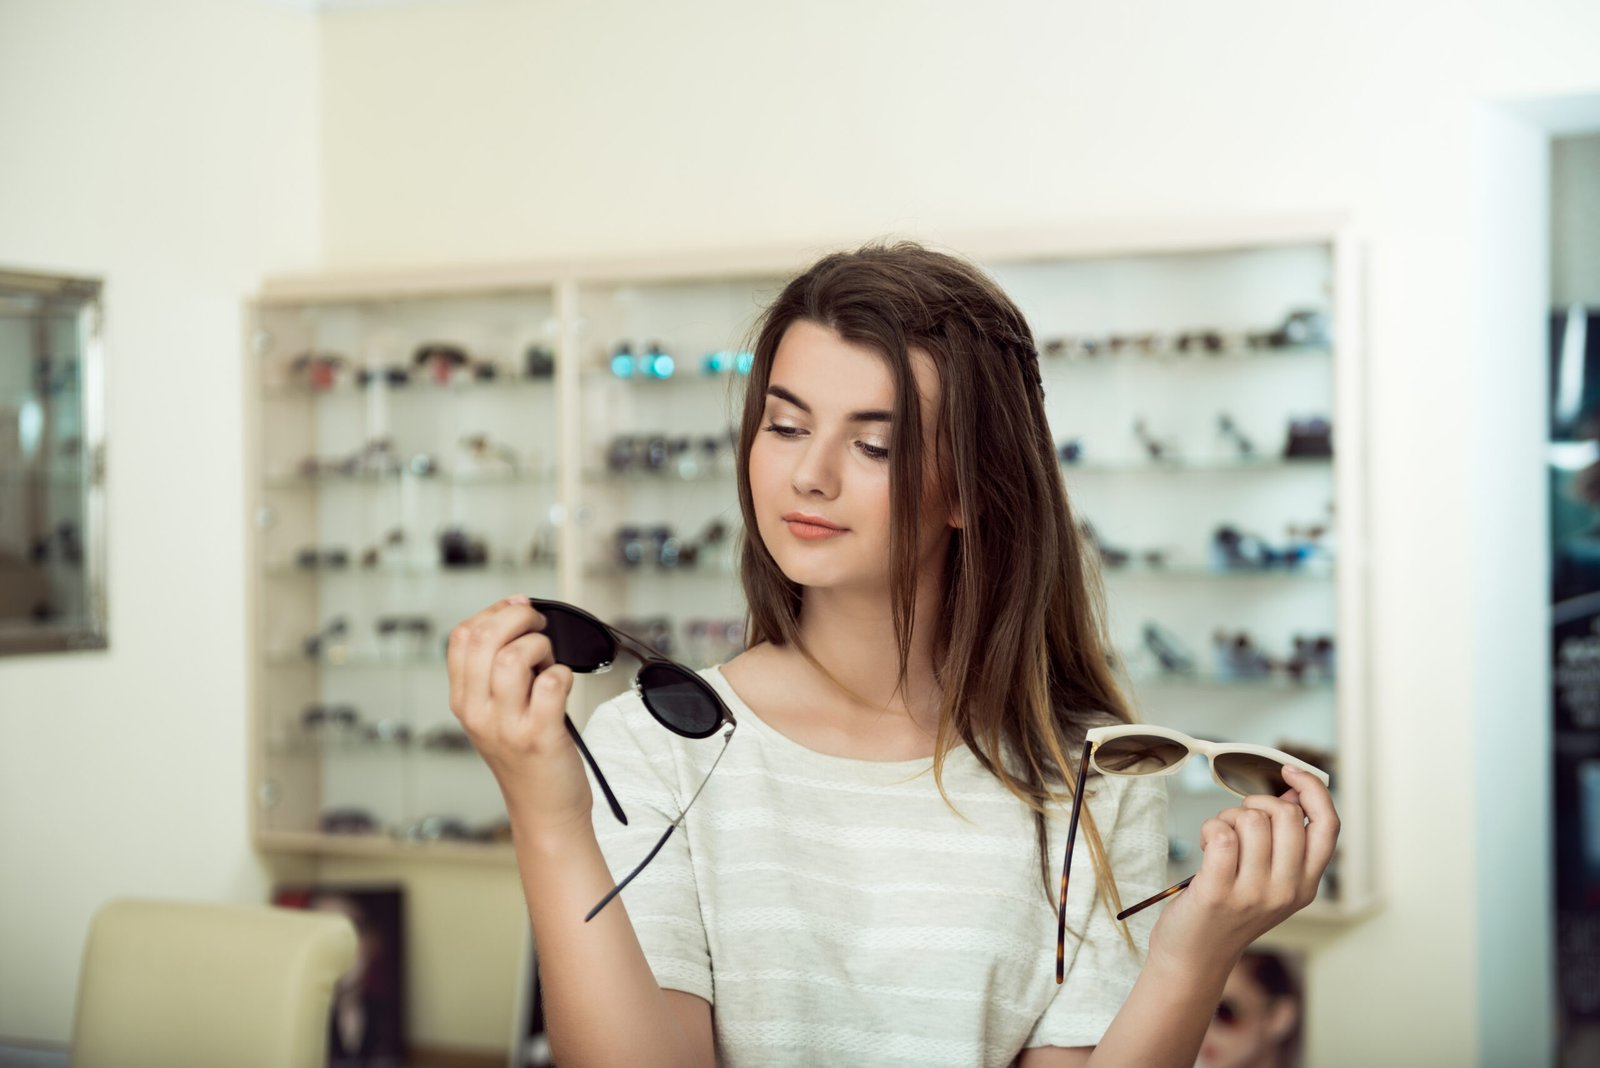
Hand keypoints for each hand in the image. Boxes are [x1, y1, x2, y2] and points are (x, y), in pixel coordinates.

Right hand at [446, 596, 591, 843]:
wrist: (544, 809)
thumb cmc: (527, 757)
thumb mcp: (495, 714)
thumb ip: (495, 671)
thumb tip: (518, 614)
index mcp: (463, 701)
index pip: (462, 637)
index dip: (493, 612)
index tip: (517, 608)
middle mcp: (478, 712)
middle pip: (485, 639)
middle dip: (518, 619)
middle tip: (539, 627)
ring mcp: (506, 725)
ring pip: (513, 657)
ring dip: (540, 647)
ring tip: (549, 661)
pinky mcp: (539, 735)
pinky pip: (550, 683)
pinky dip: (562, 674)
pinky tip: (562, 684)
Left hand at [1145, 765, 1339, 979]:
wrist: (1195, 956)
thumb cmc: (1228, 908)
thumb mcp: (1270, 880)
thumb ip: (1286, 841)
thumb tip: (1292, 791)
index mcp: (1306, 884)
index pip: (1328, 825)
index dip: (1313, 789)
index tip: (1288, 771)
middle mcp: (1288, 890)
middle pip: (1286, 813)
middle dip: (1255, 803)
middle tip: (1237, 822)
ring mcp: (1255, 893)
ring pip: (1251, 819)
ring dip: (1228, 817)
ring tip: (1219, 841)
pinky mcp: (1219, 892)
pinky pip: (1221, 833)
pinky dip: (1209, 827)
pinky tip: (1204, 846)